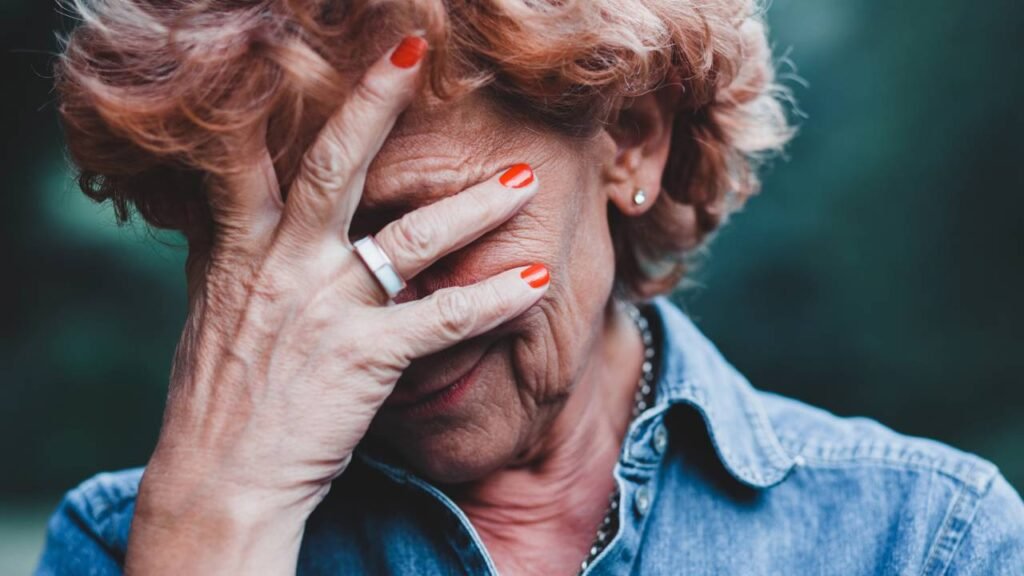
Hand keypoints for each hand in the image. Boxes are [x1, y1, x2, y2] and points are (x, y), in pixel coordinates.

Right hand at [125, 35, 546, 574]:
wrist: (218, 479)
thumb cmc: (217, 399)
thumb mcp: (212, 313)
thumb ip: (225, 253)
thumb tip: (224, 207)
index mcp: (240, 251)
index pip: (254, 158)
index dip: (278, 100)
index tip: (304, 59)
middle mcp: (282, 267)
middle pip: (333, 167)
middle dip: (376, 102)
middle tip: (416, 50)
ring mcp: (325, 310)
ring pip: (410, 239)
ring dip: (474, 205)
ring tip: (523, 179)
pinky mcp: (364, 358)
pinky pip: (442, 319)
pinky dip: (492, 298)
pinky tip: (532, 280)